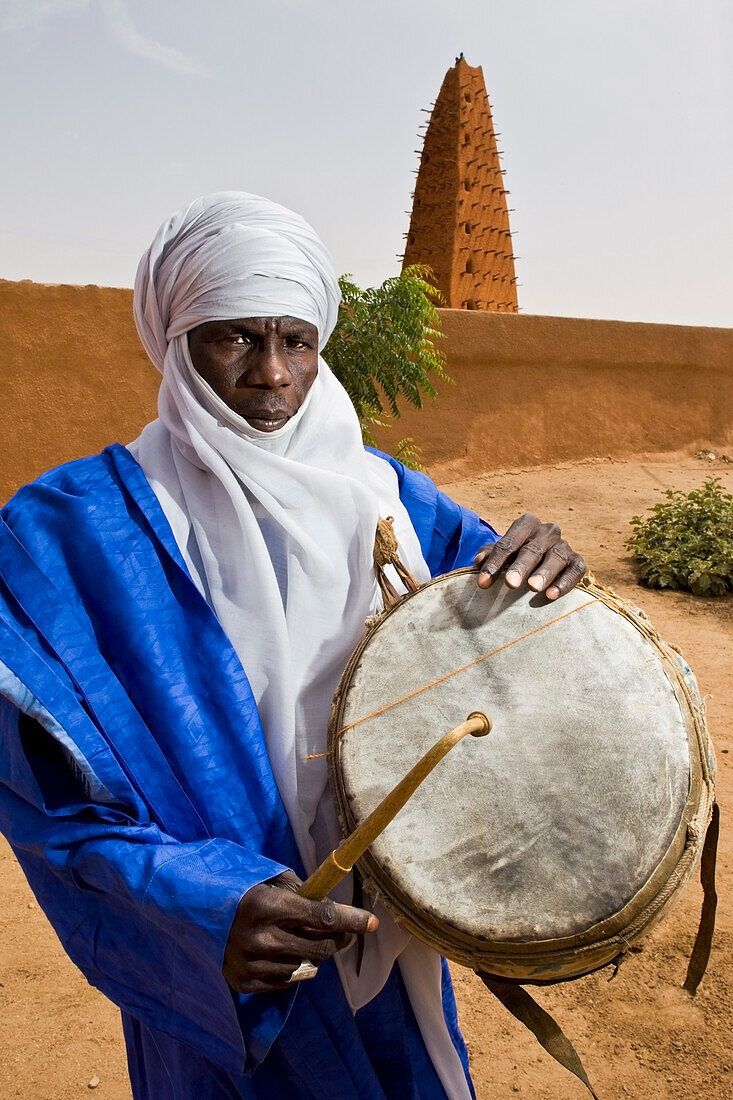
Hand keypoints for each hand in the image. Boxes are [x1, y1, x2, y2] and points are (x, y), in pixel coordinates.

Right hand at [223, 870, 378, 993]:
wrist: (197, 911)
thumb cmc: (242, 890)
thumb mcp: (271, 880)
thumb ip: (303, 894)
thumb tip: (337, 909)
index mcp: (268, 906)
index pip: (322, 918)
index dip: (351, 920)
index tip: (372, 922)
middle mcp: (261, 938)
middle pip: (320, 947)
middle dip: (338, 938)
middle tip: (341, 930)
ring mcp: (251, 963)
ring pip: (306, 967)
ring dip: (312, 953)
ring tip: (299, 938)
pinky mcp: (244, 982)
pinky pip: (287, 982)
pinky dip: (292, 968)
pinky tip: (280, 952)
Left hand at [474, 513, 585, 599]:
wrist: (542, 559)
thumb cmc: (516, 555)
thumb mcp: (502, 553)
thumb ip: (489, 555)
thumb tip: (478, 562)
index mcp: (527, 524)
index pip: (508, 543)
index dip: (495, 563)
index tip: (483, 583)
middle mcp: (547, 531)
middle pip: (532, 550)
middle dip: (520, 567)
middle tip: (510, 584)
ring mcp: (564, 545)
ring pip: (555, 558)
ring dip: (544, 574)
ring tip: (533, 588)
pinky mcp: (577, 561)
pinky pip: (575, 570)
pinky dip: (564, 582)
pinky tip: (551, 595)